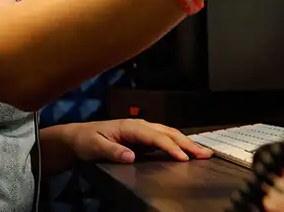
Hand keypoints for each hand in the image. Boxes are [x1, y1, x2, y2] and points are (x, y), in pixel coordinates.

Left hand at [56, 119, 211, 163]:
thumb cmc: (86, 140)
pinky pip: (165, 139)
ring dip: (187, 143)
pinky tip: (186, 151)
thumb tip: (131, 156)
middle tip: (205, 154)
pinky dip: (178, 144)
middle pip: (169, 133)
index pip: (156, 137)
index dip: (171, 147)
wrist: (78, 137)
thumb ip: (112, 150)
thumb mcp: (95, 146)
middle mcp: (140, 126)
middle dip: (188, 143)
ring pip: (170, 134)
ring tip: (203, 153)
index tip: (184, 158)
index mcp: (131, 126)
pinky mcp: (142, 138)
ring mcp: (143, 131)